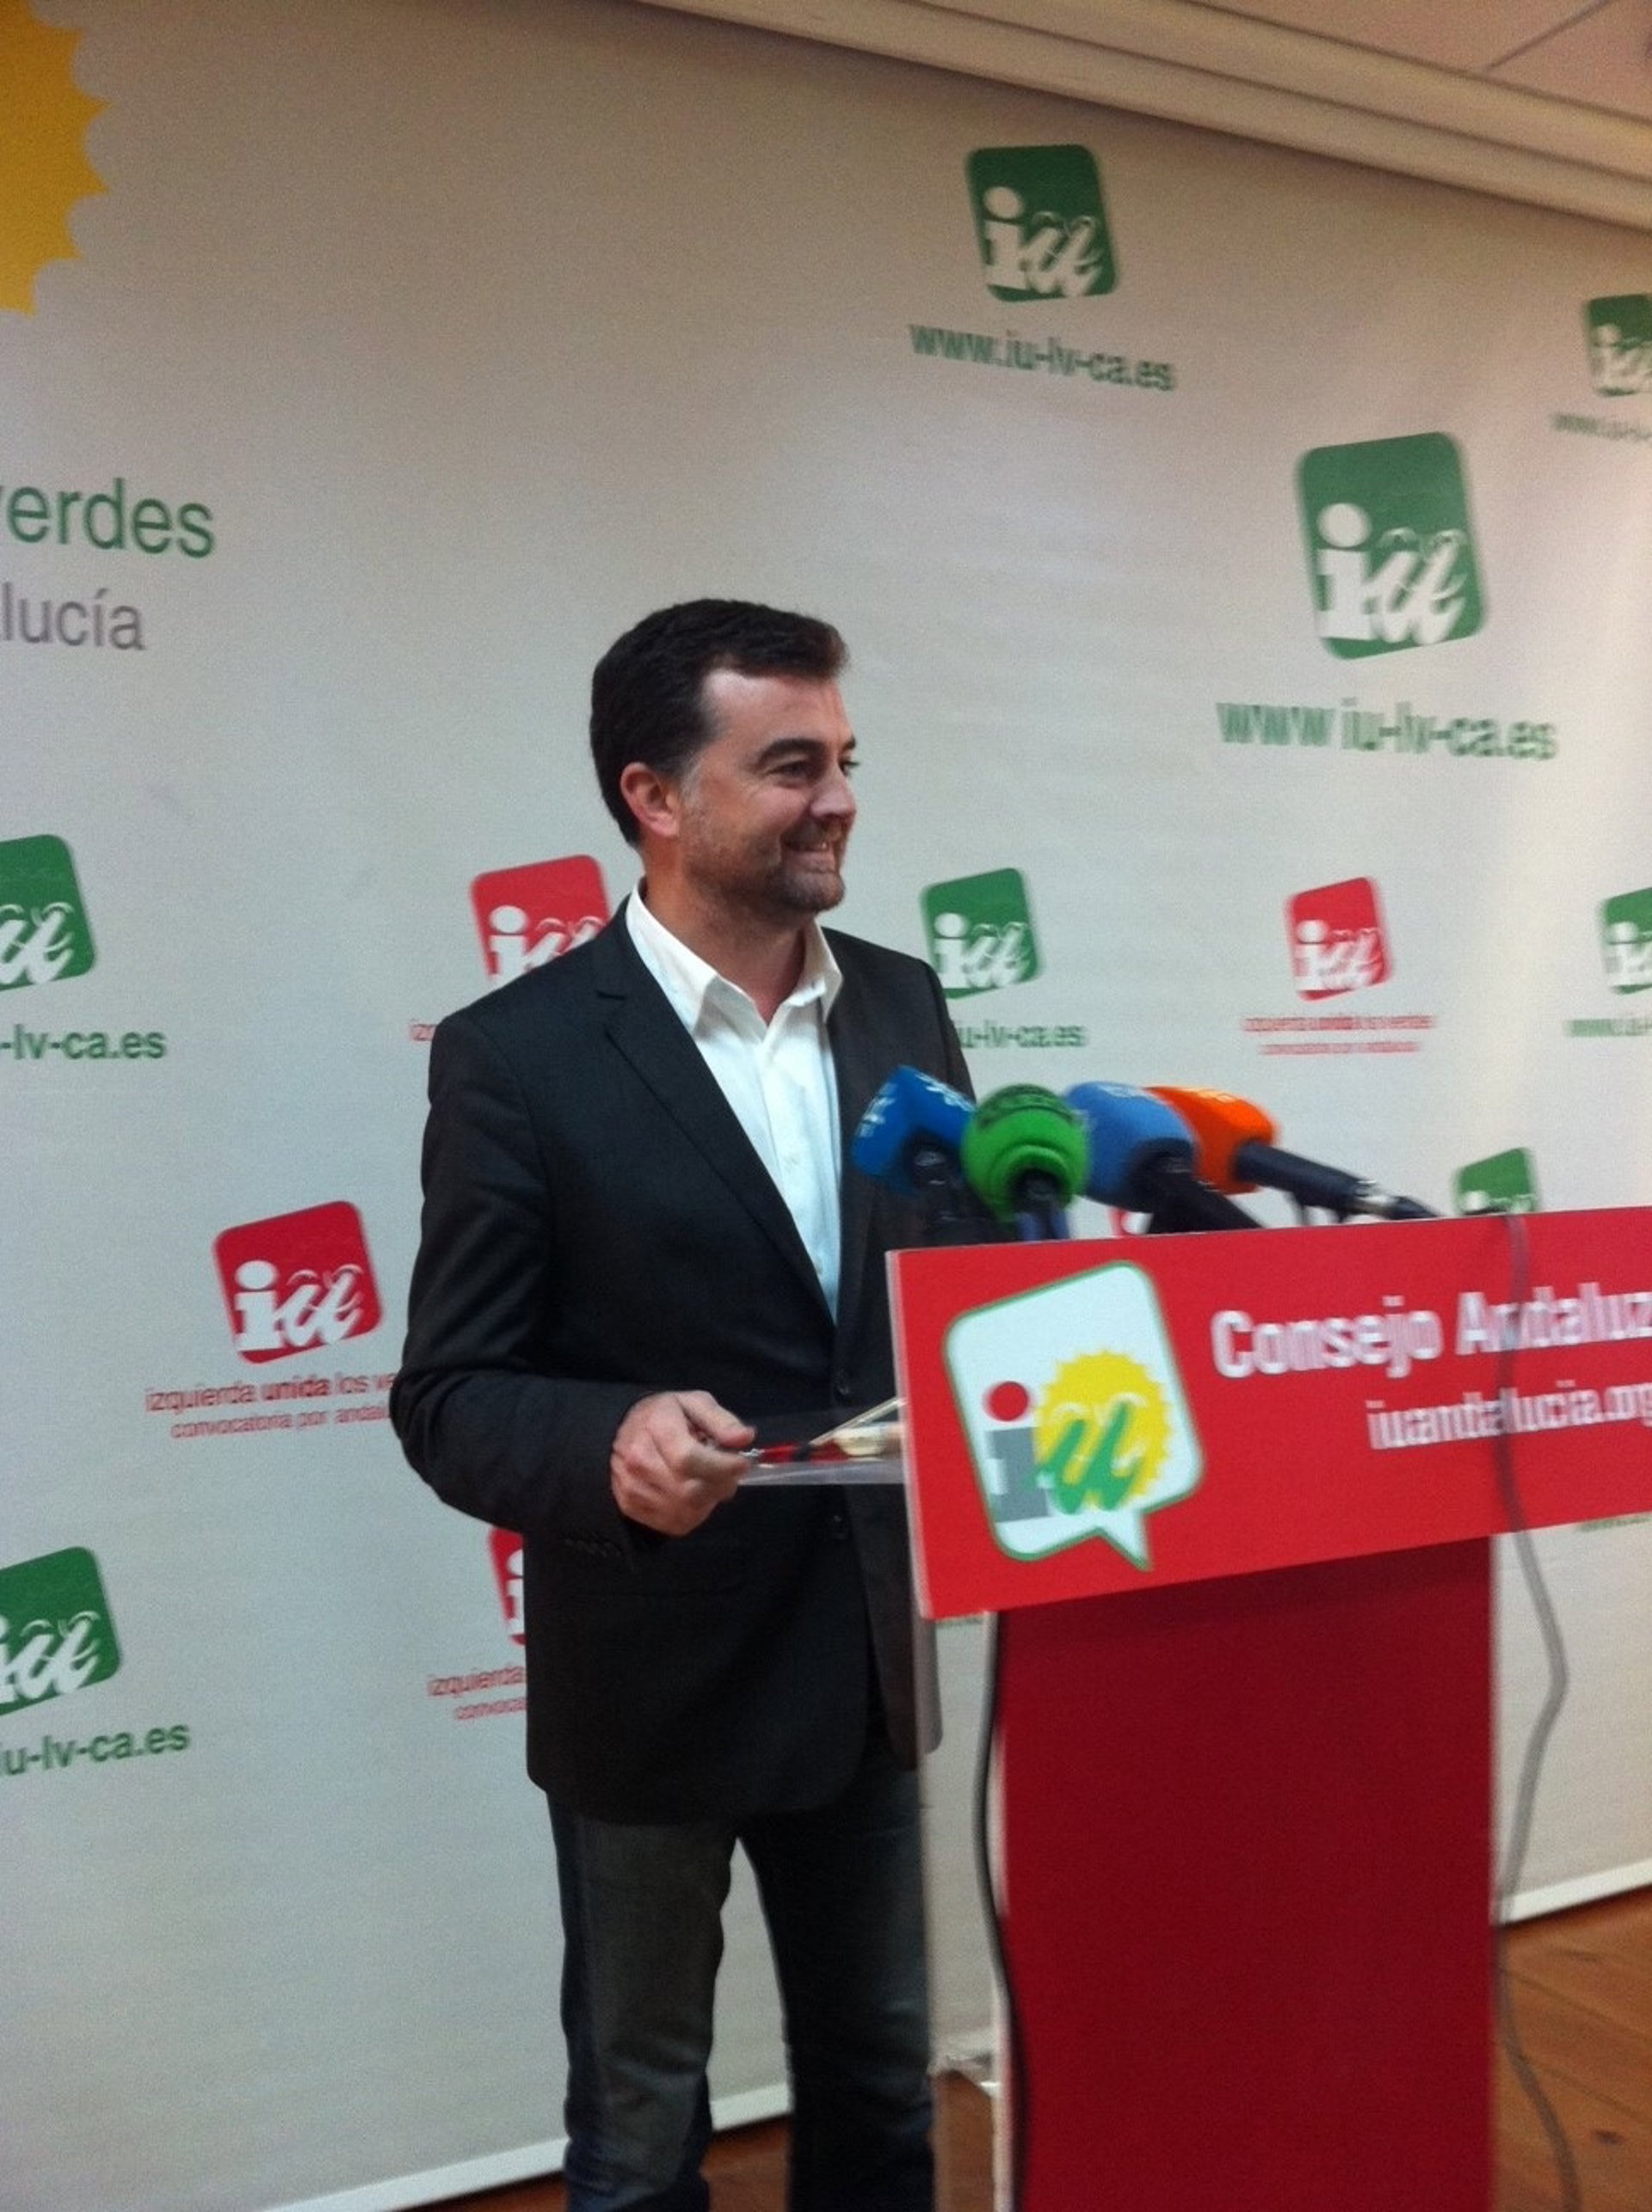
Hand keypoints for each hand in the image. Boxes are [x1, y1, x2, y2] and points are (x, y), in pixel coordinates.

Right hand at [609, 1391, 755, 1536]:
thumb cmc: (665, 1415)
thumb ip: (721, 1421)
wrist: (621, 1431)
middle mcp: (639, 1461)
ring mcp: (633, 1487)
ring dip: (710, 1500)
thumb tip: (745, 1438)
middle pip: (690, 1490)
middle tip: (730, 1474)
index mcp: (656, 1428)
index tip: (742, 1463)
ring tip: (711, 1482)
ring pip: (686, 1510)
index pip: (689, 1459)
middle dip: (721, 1485)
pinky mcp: (632, 1507)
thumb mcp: (695, 1404)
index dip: (722, 1467)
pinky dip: (695, 1513)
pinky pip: (675, 1523)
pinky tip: (696, 1495)